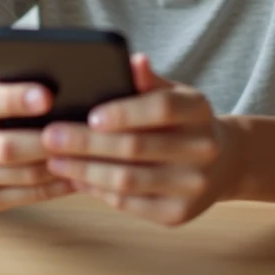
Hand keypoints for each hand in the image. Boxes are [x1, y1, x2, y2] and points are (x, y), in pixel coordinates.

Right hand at [0, 55, 74, 210]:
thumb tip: (36, 50)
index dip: (13, 99)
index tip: (47, 94)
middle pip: (6, 148)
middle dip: (45, 140)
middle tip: (82, 129)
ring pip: (22, 175)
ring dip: (58, 164)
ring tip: (89, 150)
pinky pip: (29, 196)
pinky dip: (58, 186)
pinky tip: (81, 171)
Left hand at [42, 54, 241, 226]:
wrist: (223, 163)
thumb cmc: (183, 121)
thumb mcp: (174, 93)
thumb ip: (149, 81)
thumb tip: (132, 60)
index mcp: (199, 110)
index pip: (161, 108)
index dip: (124, 112)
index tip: (90, 115)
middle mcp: (203, 148)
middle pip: (137, 147)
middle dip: (87, 144)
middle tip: (51, 137)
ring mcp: (192, 186)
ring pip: (128, 180)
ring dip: (85, 170)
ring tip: (55, 159)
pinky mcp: (178, 214)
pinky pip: (129, 204)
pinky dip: (98, 191)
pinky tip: (76, 178)